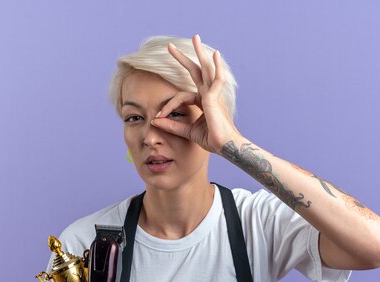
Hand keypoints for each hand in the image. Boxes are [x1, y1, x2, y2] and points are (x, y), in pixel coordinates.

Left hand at [151, 34, 241, 153]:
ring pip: (205, 69)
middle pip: (196, 72)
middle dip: (183, 59)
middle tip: (170, 47)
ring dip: (200, 53)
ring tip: (195, 37)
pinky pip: (215, 79)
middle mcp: (209, 94)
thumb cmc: (212, 139)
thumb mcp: (187, 131)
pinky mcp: (214, 97)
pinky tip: (215, 54)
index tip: (158, 116)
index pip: (182, 96)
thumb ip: (172, 125)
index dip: (168, 105)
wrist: (225, 146)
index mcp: (203, 101)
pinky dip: (216, 66)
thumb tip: (155, 121)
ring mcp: (213, 94)